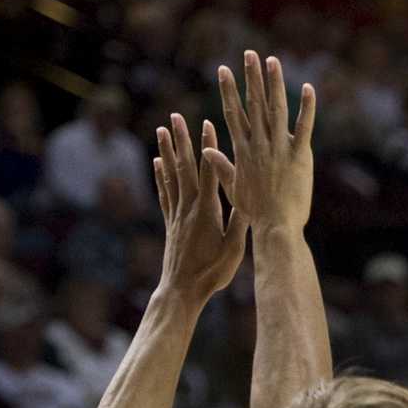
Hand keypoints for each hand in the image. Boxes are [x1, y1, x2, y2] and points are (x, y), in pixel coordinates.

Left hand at [154, 112, 246, 306]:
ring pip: (170, 175)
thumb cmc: (212, 274)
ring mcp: (176, 214)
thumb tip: (249, 199)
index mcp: (207, 211)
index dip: (209, 146)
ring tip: (162, 129)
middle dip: (181, 139)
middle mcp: (188, 207)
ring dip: (167, 150)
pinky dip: (160, 175)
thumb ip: (239, 223)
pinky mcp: (169, 223)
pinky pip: (164, 193)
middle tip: (176, 116)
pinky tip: (157, 161)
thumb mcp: (234, 250)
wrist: (182, 291)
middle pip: (185, 166)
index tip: (208, 122)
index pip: (209, 172)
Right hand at [210, 52, 315, 234]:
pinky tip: (308, 88)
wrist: (275, 226)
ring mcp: (280, 148)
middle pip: (254, 104)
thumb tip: (207, 149)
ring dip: (275, 83)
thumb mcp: (233, 188)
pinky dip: (307, 107)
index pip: (233, 113)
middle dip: (251, 77)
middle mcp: (259, 144)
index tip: (223, 70)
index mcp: (243, 150)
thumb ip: (221, 166)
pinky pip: (305, 127)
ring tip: (273, 61)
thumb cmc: (254, 211)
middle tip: (249, 54)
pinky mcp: (300, 156)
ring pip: (277, 109)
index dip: (228, 90)